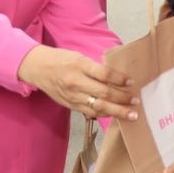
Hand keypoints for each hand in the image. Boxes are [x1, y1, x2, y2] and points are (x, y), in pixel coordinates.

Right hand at [17, 45, 138, 121]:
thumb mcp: (78, 57)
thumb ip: (95, 68)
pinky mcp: (70, 105)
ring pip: (98, 107)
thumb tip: (117, 78)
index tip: (131, 82)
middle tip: (136, 101)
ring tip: (131, 114)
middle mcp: (76, 82)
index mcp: (79, 65)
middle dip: (122, 99)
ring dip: (117, 111)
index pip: (104, 74)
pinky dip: (104, 114)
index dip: (119, 79)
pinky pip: (90, 112)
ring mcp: (72, 96)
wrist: (37, 68)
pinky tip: (115, 115)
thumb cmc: (61, 60)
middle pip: (104, 93)